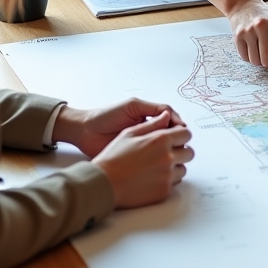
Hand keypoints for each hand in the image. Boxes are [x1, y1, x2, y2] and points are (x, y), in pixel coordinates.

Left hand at [53, 98, 185, 157]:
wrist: (85, 131)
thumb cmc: (106, 115)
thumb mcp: (132, 106)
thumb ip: (152, 109)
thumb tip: (171, 116)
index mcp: (149, 117)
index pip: (171, 120)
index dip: (178, 125)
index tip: (182, 131)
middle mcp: (148, 130)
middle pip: (170, 134)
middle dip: (177, 138)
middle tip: (178, 143)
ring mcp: (142, 144)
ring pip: (163, 147)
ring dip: (170, 149)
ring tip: (172, 152)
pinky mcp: (136, 156)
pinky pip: (152, 158)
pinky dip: (159, 159)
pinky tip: (162, 161)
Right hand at [93, 110, 194, 208]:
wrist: (103, 183)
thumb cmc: (113, 157)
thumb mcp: (130, 133)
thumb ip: (152, 124)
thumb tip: (166, 116)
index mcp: (161, 140)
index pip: (186, 133)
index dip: (181, 135)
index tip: (175, 138)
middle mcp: (168, 157)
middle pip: (189, 152)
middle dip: (180, 151)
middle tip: (166, 153)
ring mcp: (167, 175)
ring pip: (183, 169)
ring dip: (175, 167)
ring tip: (157, 166)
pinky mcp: (164, 191)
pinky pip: (174, 183)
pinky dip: (167, 180)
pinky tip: (152, 178)